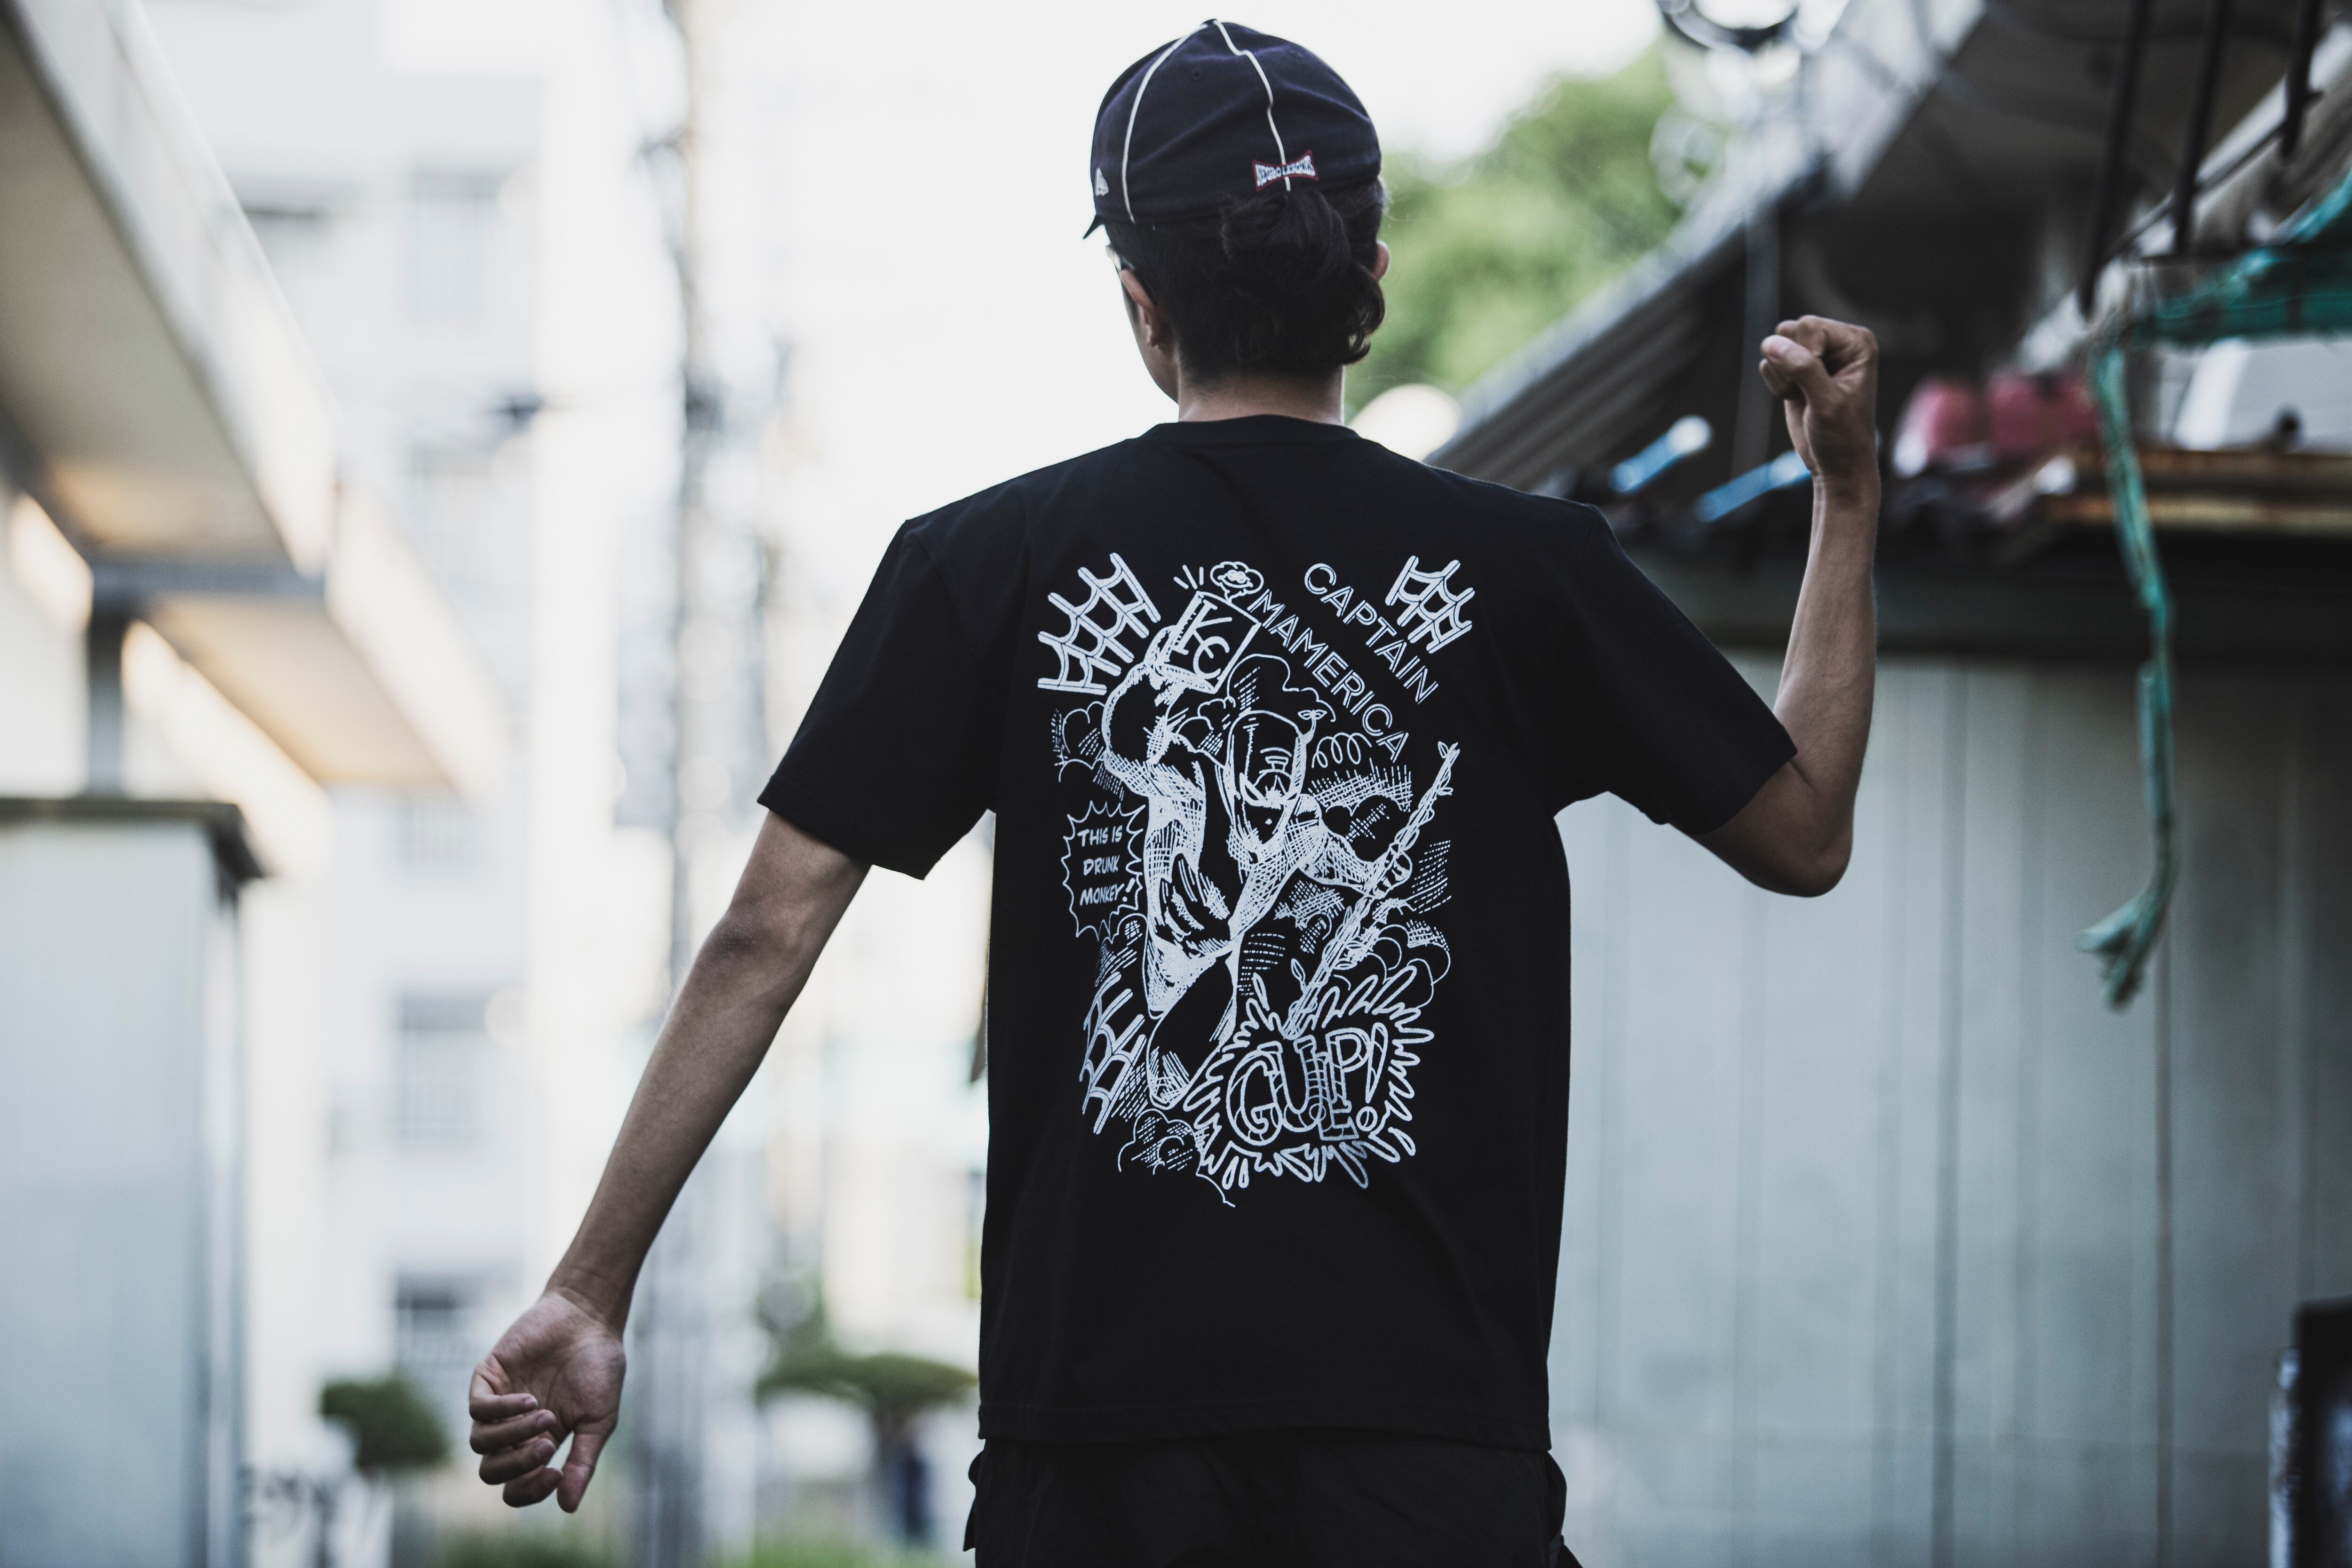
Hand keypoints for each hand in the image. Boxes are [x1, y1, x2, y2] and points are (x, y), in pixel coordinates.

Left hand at [468, 1290, 624, 1510]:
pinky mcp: (488, 1378)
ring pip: (480, 1444)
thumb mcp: (598, 1420)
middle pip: (492, 1472)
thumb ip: (582, 1461)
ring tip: (543, 1414)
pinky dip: (501, 1411)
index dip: (531, 1490)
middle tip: (547, 1445)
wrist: (590, 1318)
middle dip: (517, 1467)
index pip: (517, 1487)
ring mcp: (498, 1404)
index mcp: (540, 1444)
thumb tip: (567, 1507)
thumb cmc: (599, 1368)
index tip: (556, 1473)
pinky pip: (477, 1409)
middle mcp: (513, 1429)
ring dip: (511, 1437)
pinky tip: (529, 1399)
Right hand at [1758, 316, 1878, 491]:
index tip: (1820, 385)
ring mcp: (1815, 354)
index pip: (1810, 326)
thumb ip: (1803, 369)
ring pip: (1776, 347)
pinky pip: (1769, 364)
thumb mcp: (1827, 402)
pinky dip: (1778, 386)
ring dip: (1784, 378)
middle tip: (1811, 392)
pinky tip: (1797, 400)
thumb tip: (1771, 343)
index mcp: (1855, 342)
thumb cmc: (1842, 435)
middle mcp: (1836, 342)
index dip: (1806, 356)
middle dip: (1792, 365)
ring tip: (1806, 397)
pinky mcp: (1796, 369)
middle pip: (1791, 331)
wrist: (1837, 464)